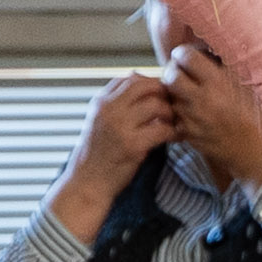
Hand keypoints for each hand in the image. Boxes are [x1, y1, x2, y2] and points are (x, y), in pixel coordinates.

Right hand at [44, 76, 182, 237]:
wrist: (87, 184)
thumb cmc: (96, 155)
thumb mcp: (98, 121)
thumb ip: (115, 104)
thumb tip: (139, 84)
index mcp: (101, 102)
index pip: (130, 78)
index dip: (150, 83)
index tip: (159, 95)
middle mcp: (109, 110)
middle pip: (145, 85)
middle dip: (163, 92)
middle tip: (171, 105)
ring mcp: (120, 127)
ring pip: (156, 105)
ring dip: (170, 113)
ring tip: (172, 123)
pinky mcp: (133, 145)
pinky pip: (162, 129)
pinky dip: (173, 132)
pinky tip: (174, 137)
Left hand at [159, 47, 261, 188]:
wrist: (253, 150)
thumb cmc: (254, 114)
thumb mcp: (246, 84)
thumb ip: (226, 65)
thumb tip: (208, 48)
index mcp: (219, 83)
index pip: (186, 57)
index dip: (183, 53)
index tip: (186, 55)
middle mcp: (203, 100)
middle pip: (170, 76)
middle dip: (173, 71)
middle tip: (180, 71)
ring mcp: (193, 119)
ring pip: (170, 96)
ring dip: (174, 90)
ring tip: (186, 89)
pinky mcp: (188, 135)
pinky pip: (173, 116)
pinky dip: (177, 110)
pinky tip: (189, 108)